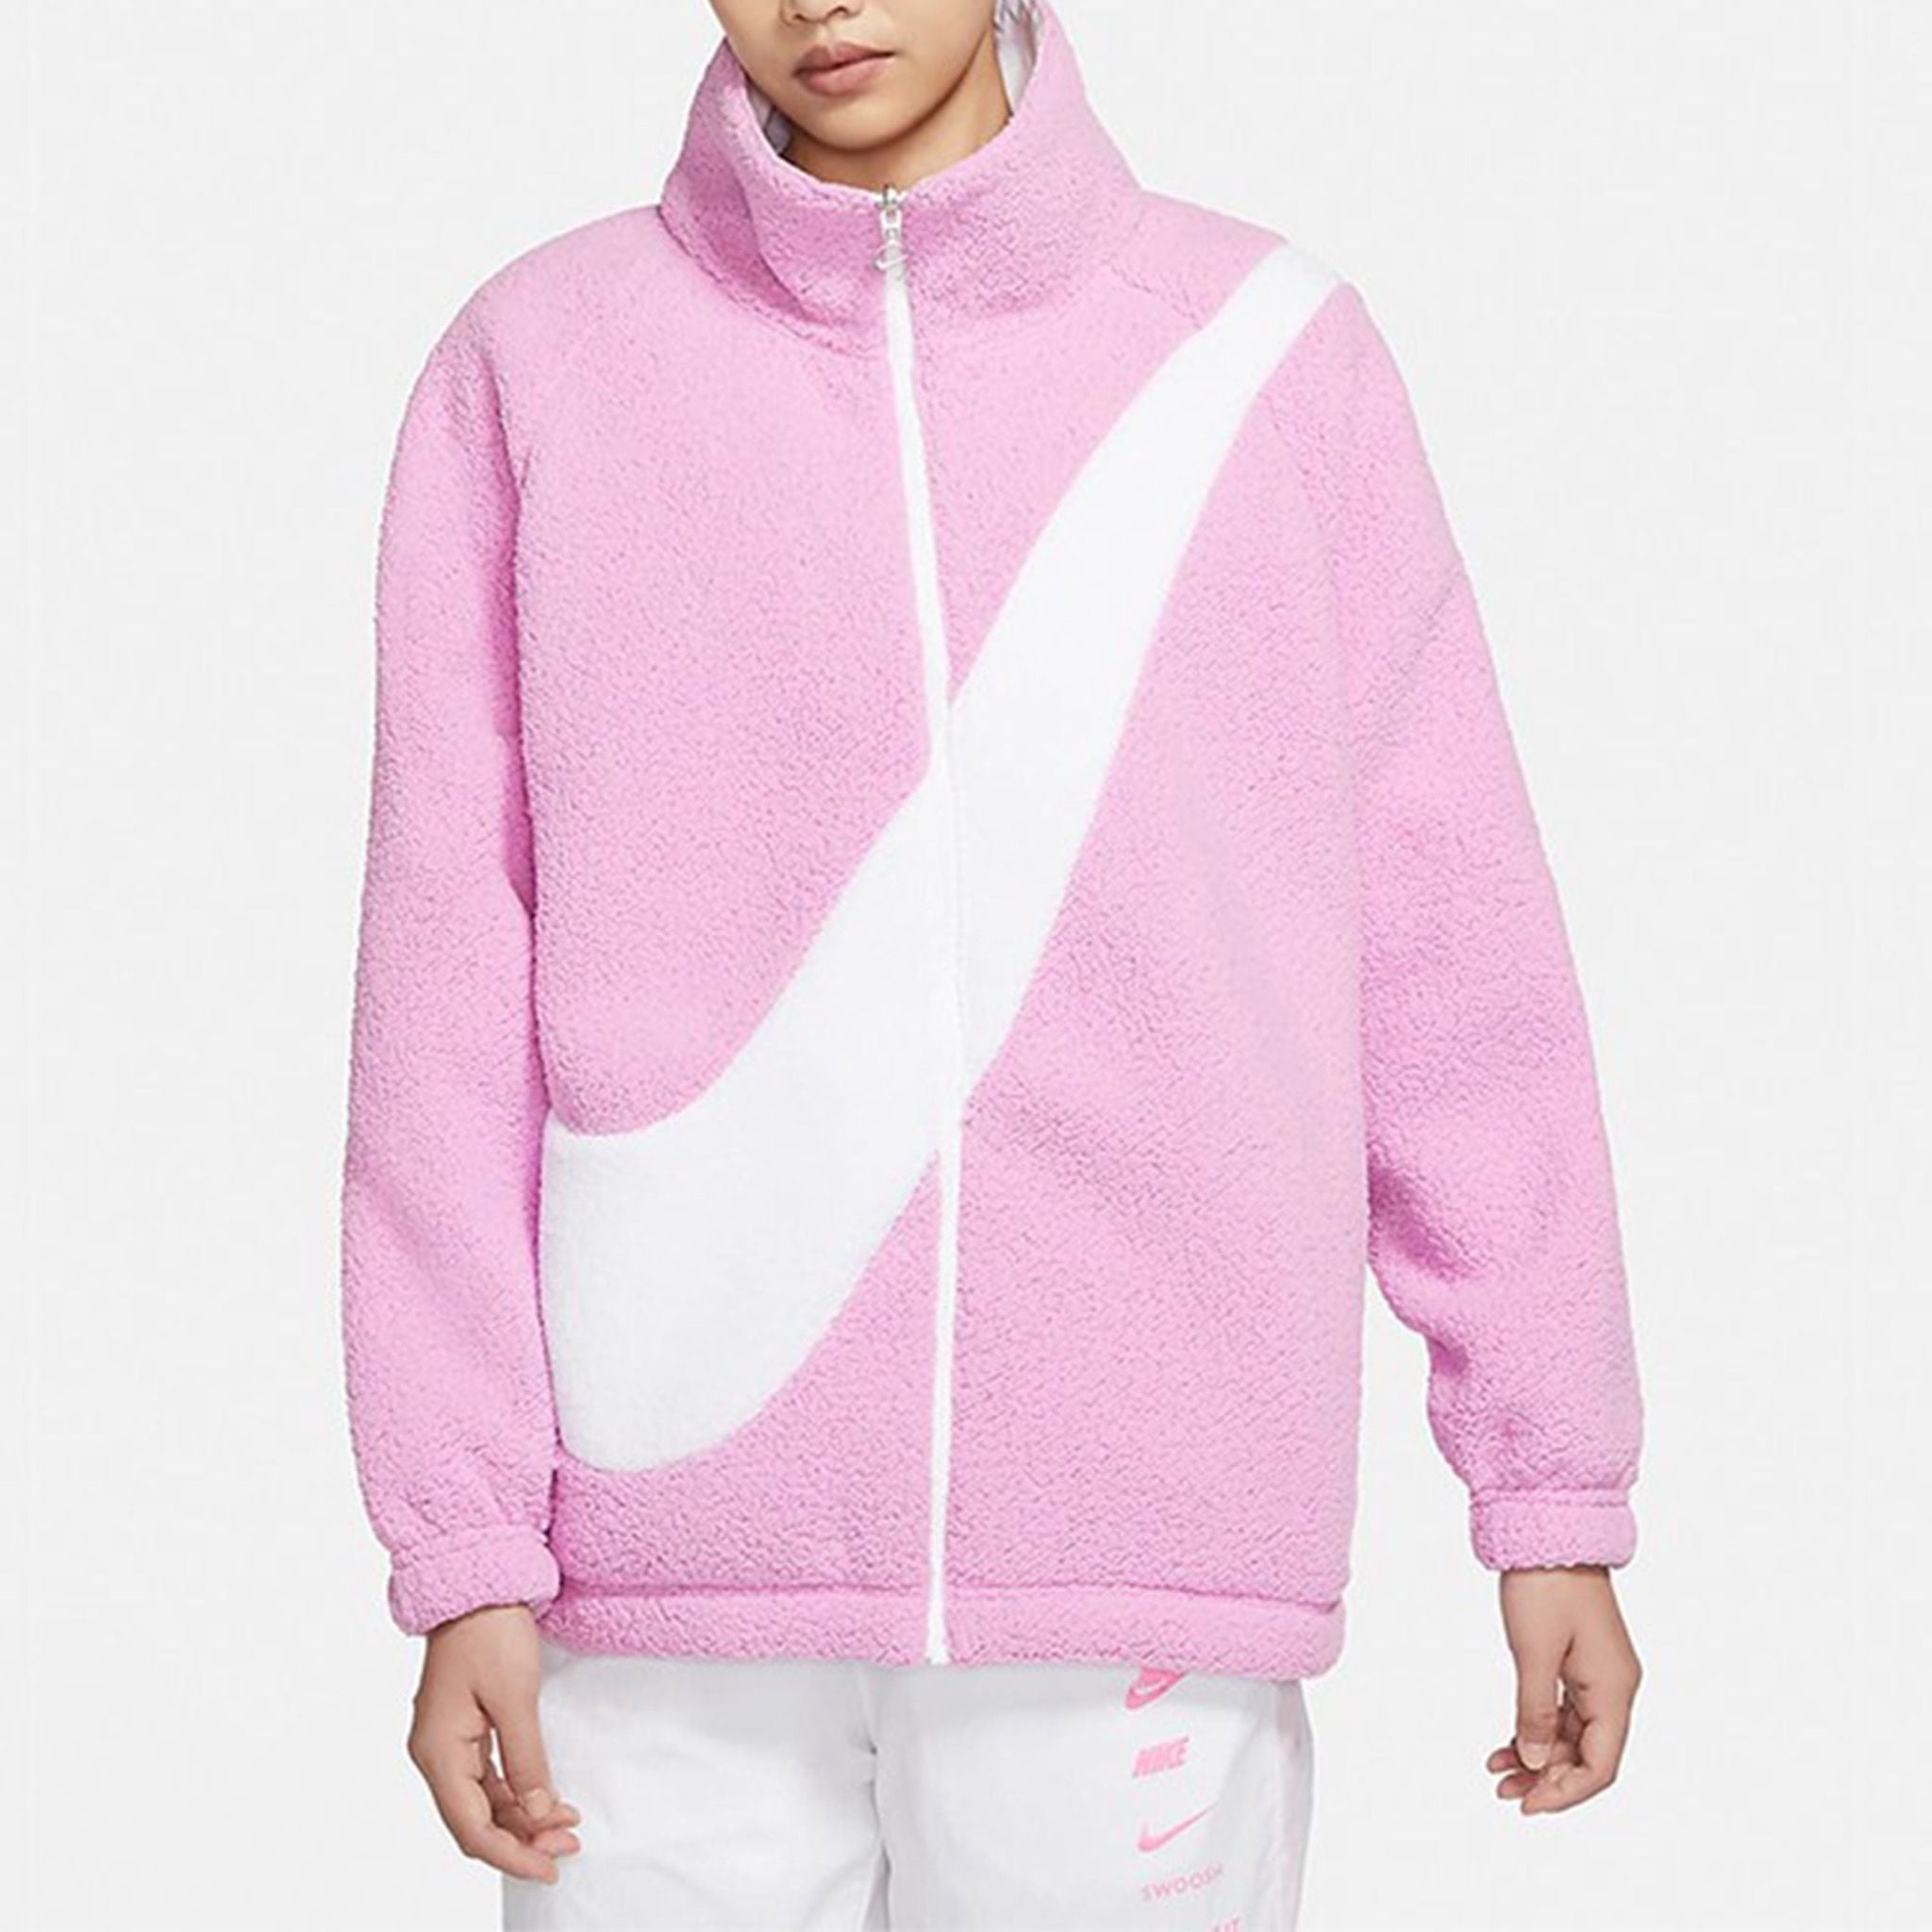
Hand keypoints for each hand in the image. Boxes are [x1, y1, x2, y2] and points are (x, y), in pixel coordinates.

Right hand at [407, 1603, 582, 1882]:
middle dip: (522, 1839)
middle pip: (475, 1821)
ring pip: (482, 1802)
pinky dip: (516, 1793)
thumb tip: (540, 1811)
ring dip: (522, 1818)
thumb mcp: (515, 1696)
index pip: (471, 1828)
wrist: (477, 1582)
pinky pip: (486, 1778)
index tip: (549, 1866)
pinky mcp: (463, 1728)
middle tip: (569, 1844)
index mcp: (438, 1752)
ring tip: (567, 1825)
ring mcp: (447, 1742)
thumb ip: (526, 1759)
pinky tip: (547, 1798)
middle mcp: (435, 1754)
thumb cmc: (490, 1631)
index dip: (511, 1855)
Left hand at [1487, 1565, 1641, 1814]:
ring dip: (1540, 1757)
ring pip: (1574, 1735)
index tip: (1527, 1805)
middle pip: (1589, 1755)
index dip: (1566, 1793)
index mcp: (1615, 1689)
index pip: (1601, 1766)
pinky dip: (1539, 1729)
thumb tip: (1538, 1765)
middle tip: (1502, 1791)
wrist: (1548, 1528)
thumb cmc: (1544, 1585)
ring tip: (1496, 1771)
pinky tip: (1508, 1742)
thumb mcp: (1534, 1652)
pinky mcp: (1579, 1659)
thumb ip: (1537, 1713)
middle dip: (1548, 1779)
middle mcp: (1614, 1686)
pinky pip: (1564, 1711)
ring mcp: (1598, 1673)